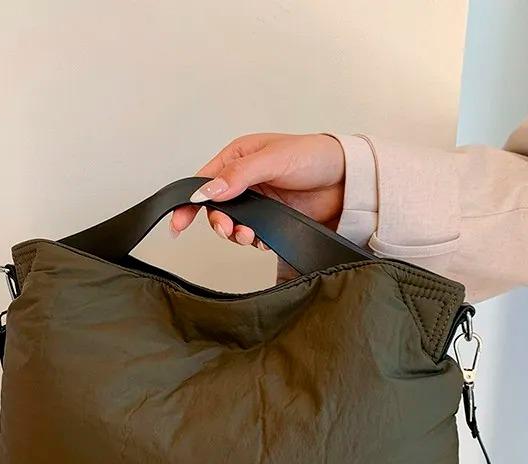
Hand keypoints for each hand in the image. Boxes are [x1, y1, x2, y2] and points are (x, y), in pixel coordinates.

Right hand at [169, 133, 345, 262]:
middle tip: (228, 230)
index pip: (203, 181)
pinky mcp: (271, 219)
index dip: (189, 201)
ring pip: (232, 224)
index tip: (179, 222)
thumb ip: (238, 177)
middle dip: (218, 222)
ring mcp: (258, 201)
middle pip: (214, 208)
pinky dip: (252, 241)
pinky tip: (261, 239)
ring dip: (235, 234)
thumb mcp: (273, 160)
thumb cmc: (315, 157)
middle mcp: (244, 180)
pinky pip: (251, 235)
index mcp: (238, 157)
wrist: (348, 182)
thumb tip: (207, 192)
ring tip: (248, 236)